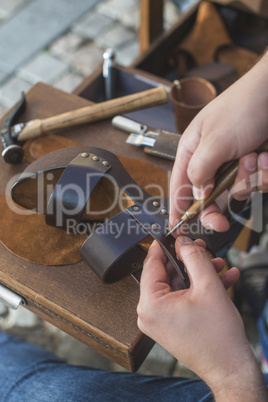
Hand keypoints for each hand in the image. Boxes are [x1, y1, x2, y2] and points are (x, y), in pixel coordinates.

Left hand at [137, 237, 266, 399]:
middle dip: (188, 260)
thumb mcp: (208, 287)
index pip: (152, 263)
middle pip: (166, 274)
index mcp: (151, 304)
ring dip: (198, 274)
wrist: (230, 369)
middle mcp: (149, 313)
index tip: (173, 234)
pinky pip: (182, 298)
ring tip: (218, 265)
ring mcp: (160, 320)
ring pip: (177, 285)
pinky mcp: (171, 324)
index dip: (165, 245)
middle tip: (203, 250)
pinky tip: (222, 280)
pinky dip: (199, 289)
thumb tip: (183, 242)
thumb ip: (193, 258)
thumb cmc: (218, 337)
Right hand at [170, 52, 267, 231]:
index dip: (177, 208)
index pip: (178, 185)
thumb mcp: (213, 142)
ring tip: (253, 157)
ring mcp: (232, 162)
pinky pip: (255, 183)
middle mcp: (210, 158)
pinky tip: (264, 157)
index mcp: (191, 151)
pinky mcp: (251, 164)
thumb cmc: (242, 107)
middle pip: (206, 196)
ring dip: (247, 179)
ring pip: (234, 191)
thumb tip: (197, 194)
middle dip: (216, 208)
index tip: (177, 228)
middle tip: (221, 222)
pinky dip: (263, 174)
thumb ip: (199, 172)